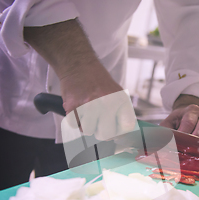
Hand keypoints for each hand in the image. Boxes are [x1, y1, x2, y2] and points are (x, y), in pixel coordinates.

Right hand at [24, 20, 135, 140]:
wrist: (79, 65)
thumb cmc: (98, 81)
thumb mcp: (117, 93)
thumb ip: (122, 113)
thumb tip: (125, 134)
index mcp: (120, 100)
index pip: (126, 127)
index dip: (121, 132)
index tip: (118, 132)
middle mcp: (106, 103)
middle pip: (106, 135)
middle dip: (101, 131)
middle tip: (99, 123)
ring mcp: (88, 105)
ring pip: (88, 131)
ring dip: (86, 125)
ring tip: (87, 113)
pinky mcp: (72, 106)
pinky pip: (74, 125)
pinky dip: (75, 119)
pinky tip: (78, 108)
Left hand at [160, 95, 198, 141]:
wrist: (188, 114)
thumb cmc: (177, 121)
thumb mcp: (169, 122)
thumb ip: (165, 131)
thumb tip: (163, 141)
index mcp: (191, 110)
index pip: (189, 122)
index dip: (185, 132)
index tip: (180, 141)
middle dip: (197, 137)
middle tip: (191, 146)